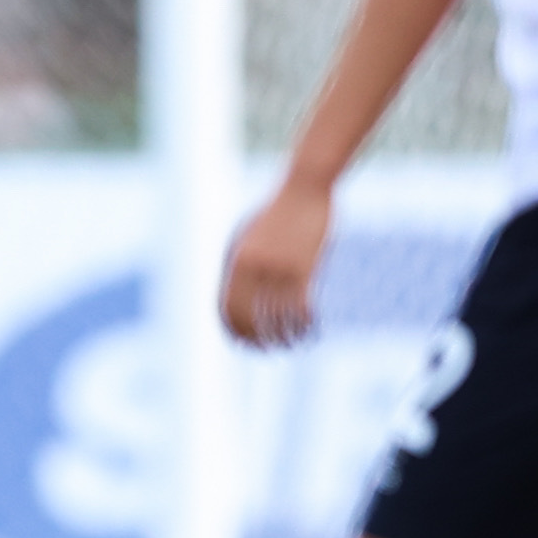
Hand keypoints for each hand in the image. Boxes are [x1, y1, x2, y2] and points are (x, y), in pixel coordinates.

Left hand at [220, 180, 331, 348]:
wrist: (304, 187)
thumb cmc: (277, 211)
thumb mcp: (249, 234)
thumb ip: (238, 263)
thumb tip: (232, 293)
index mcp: (235, 259)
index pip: (226, 307)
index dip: (233, 331)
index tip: (243, 344)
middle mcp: (253, 266)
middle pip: (249, 318)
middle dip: (257, 340)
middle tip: (269, 350)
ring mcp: (278, 267)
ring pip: (278, 317)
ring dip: (285, 337)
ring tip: (293, 343)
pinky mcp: (303, 267)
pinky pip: (301, 309)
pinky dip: (305, 325)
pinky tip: (311, 330)